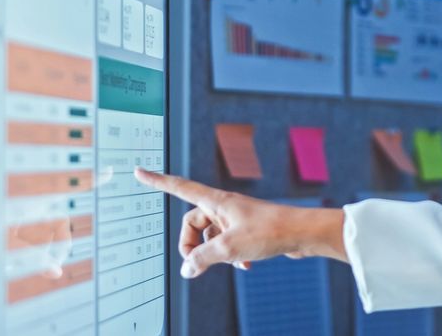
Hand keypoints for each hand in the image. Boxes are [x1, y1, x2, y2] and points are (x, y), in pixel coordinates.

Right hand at [134, 168, 346, 277]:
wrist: (302, 233)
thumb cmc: (270, 231)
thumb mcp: (230, 247)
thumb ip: (203, 258)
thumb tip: (186, 269)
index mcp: (216, 201)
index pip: (180, 187)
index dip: (158, 181)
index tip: (139, 171)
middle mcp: (224, 206)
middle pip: (192, 223)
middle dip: (192, 245)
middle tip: (197, 265)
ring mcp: (235, 218)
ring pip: (210, 237)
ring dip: (214, 254)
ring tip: (233, 262)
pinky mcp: (246, 230)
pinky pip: (226, 243)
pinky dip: (230, 256)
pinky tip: (244, 265)